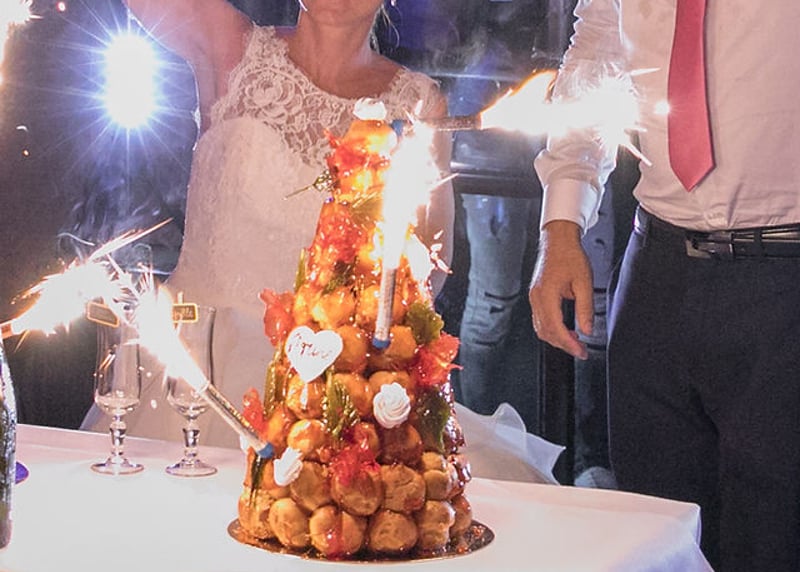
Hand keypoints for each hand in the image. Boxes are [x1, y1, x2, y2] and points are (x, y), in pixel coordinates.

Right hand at [529, 220, 593, 359]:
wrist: (557, 241)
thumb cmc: (570, 256)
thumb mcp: (584, 282)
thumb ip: (585, 308)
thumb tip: (587, 330)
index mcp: (546, 295)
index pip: (555, 328)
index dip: (568, 344)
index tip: (581, 352)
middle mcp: (536, 298)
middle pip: (545, 332)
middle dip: (563, 344)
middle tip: (581, 350)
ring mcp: (534, 297)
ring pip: (541, 328)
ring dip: (557, 338)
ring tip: (575, 342)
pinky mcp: (536, 296)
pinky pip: (540, 319)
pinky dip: (552, 328)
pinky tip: (565, 329)